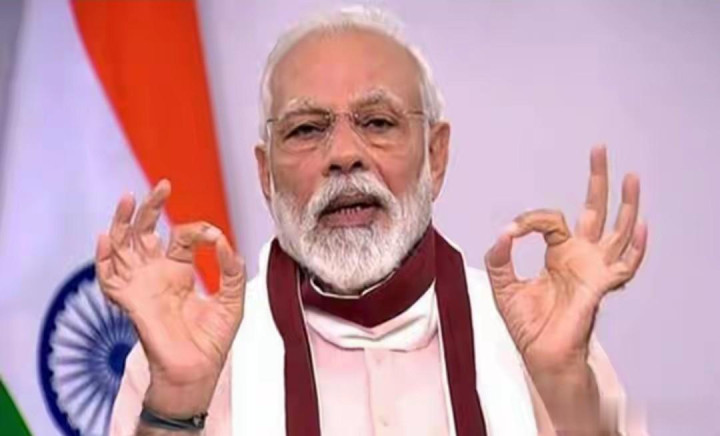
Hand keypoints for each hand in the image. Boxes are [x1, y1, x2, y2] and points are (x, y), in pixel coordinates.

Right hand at [95, 180, 245, 416]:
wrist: (198, 370)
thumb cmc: (212, 340)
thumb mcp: (233, 299)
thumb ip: (232, 270)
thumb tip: (225, 242)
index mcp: (179, 272)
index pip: (180, 236)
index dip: (198, 230)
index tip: (214, 236)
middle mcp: (156, 274)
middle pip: (144, 232)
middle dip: (150, 208)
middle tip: (162, 186)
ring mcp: (141, 286)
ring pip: (122, 247)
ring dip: (121, 222)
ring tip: (128, 198)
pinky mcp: (131, 302)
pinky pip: (108, 278)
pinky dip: (103, 259)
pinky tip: (107, 237)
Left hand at [485, 146, 646, 371]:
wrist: (539, 353)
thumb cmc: (528, 323)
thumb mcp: (503, 285)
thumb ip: (500, 258)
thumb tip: (502, 233)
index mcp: (559, 253)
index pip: (550, 220)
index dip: (530, 220)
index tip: (512, 231)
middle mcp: (581, 256)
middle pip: (596, 210)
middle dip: (597, 180)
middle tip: (599, 150)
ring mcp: (595, 268)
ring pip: (618, 229)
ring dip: (626, 203)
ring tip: (632, 176)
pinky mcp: (601, 285)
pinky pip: (626, 265)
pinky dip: (636, 247)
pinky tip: (640, 225)